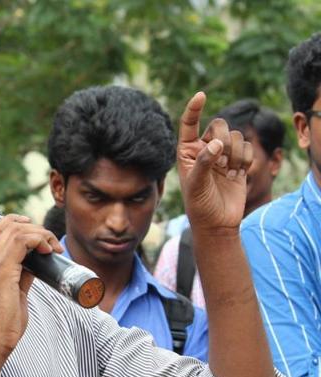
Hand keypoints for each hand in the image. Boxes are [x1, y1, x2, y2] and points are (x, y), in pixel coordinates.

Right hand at [0, 215, 61, 363]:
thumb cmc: (4, 323)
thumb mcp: (16, 293)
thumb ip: (23, 276)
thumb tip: (37, 265)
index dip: (17, 223)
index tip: (38, 233)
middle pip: (5, 223)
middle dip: (32, 226)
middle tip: (50, 241)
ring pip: (15, 229)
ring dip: (40, 233)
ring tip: (53, 248)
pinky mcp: (2, 271)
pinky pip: (21, 241)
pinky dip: (39, 240)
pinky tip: (48, 251)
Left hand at [177, 92, 252, 230]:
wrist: (217, 222)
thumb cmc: (199, 204)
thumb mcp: (195, 184)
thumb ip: (203, 162)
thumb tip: (217, 144)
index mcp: (187, 151)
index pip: (189, 124)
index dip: (194, 109)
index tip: (201, 95)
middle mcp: (205, 149)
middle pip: (219, 125)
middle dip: (223, 138)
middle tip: (221, 158)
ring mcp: (223, 155)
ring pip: (236, 136)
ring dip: (235, 154)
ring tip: (228, 173)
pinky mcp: (239, 162)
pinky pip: (248, 148)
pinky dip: (245, 160)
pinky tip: (237, 175)